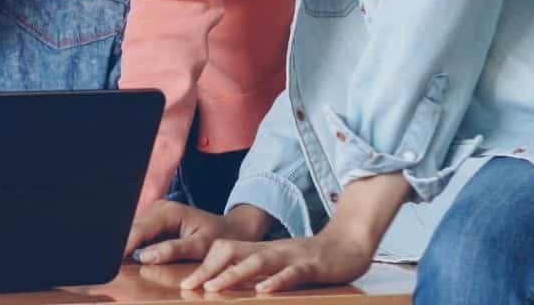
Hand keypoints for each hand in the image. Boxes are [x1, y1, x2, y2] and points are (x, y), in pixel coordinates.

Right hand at [125, 199, 269, 261]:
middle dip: (121, 247)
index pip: (138, 230)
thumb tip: (144, 257)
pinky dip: (134, 247)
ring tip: (113, 263)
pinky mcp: (155, 223)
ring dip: (125, 248)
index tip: (111, 262)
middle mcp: (158, 209)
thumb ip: (173, 250)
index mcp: (167, 212)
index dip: (123, 246)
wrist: (233, 231)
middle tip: (107, 266)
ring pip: (133, 233)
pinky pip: (140, 236)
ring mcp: (155, 214)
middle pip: (131, 230)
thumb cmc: (221, 238)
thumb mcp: (200, 246)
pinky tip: (128, 259)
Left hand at [178, 225, 377, 293]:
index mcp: (259, 250)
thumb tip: (225, 282)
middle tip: (188, 285)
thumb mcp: (278, 262)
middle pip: (232, 253)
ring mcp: (290, 257)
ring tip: (214, 286)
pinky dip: (276, 281)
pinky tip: (263, 290)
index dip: (203, 265)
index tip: (184, 282)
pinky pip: (291, 273)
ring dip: (234, 274)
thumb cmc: (310, 258)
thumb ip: (255, 268)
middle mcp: (269, 250)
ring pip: (257, 262)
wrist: (349, 243)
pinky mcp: (311, 266)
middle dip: (208, 270)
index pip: (224, 251)